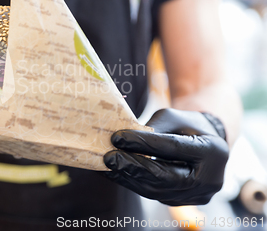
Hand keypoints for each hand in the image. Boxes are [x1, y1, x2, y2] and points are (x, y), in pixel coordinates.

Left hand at [103, 108, 228, 205]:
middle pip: (165, 176)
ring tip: (106, 166)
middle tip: (108, 157)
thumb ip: (153, 129)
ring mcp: (196, 195)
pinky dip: (131, 183)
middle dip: (132, 166)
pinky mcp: (181, 202)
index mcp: (213, 151)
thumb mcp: (173, 118)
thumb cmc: (186, 125)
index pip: (173, 148)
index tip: (117, 137)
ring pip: (156, 190)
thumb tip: (123, 139)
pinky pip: (153, 194)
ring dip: (127, 178)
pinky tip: (114, 173)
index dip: (143, 143)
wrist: (206, 143)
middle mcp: (209, 179)